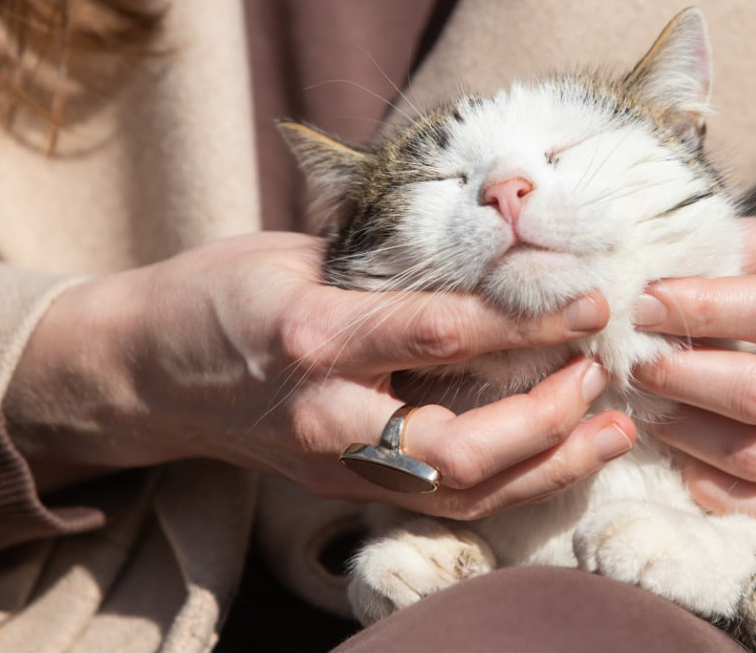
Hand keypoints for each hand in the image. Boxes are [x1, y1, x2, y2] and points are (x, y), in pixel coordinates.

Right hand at [4, 233, 634, 518]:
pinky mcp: (345, 487)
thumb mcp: (294, 254)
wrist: (144, 372)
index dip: (526, 323)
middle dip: (546, 416)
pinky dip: (511, 484)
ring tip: (611, 428)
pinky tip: (561, 455)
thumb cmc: (217, 294)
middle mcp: (329, 414)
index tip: (589, 302)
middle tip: (597, 371)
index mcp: (314, 335)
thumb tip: (485, 258)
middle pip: (459, 447)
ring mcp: (336, 464)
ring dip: (547, 465)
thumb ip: (384, 267)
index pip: (441, 335)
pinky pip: (441, 500)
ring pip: (460, 492)